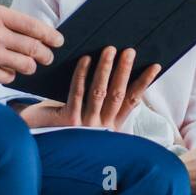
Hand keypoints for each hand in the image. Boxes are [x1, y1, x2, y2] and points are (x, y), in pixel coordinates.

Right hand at [0, 3, 62, 84]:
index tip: (57, 40)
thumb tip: (25, 30)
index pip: (33, 25)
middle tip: (47, 57)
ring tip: (28, 66)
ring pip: (26, 65)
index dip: (50, 34)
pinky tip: (3, 72)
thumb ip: (0, 20)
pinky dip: (10, 76)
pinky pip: (9, 78)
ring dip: (30, 67)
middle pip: (34, 47)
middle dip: (45, 54)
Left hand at [19, 46, 160, 129]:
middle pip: (117, 93)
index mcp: (111, 126)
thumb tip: (115, 71)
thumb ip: (103, 106)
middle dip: (124, 71)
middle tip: (130, 51)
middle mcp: (101, 126)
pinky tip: (85, 59)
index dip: (144, 83)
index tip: (155, 66)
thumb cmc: (65, 126)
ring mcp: (85, 125)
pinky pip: (77, 92)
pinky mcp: (68, 120)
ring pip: (99, 92)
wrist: (40, 145)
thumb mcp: (89, 120)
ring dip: (106, 69)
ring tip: (110, 49)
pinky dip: (82, 74)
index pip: (132, 101)